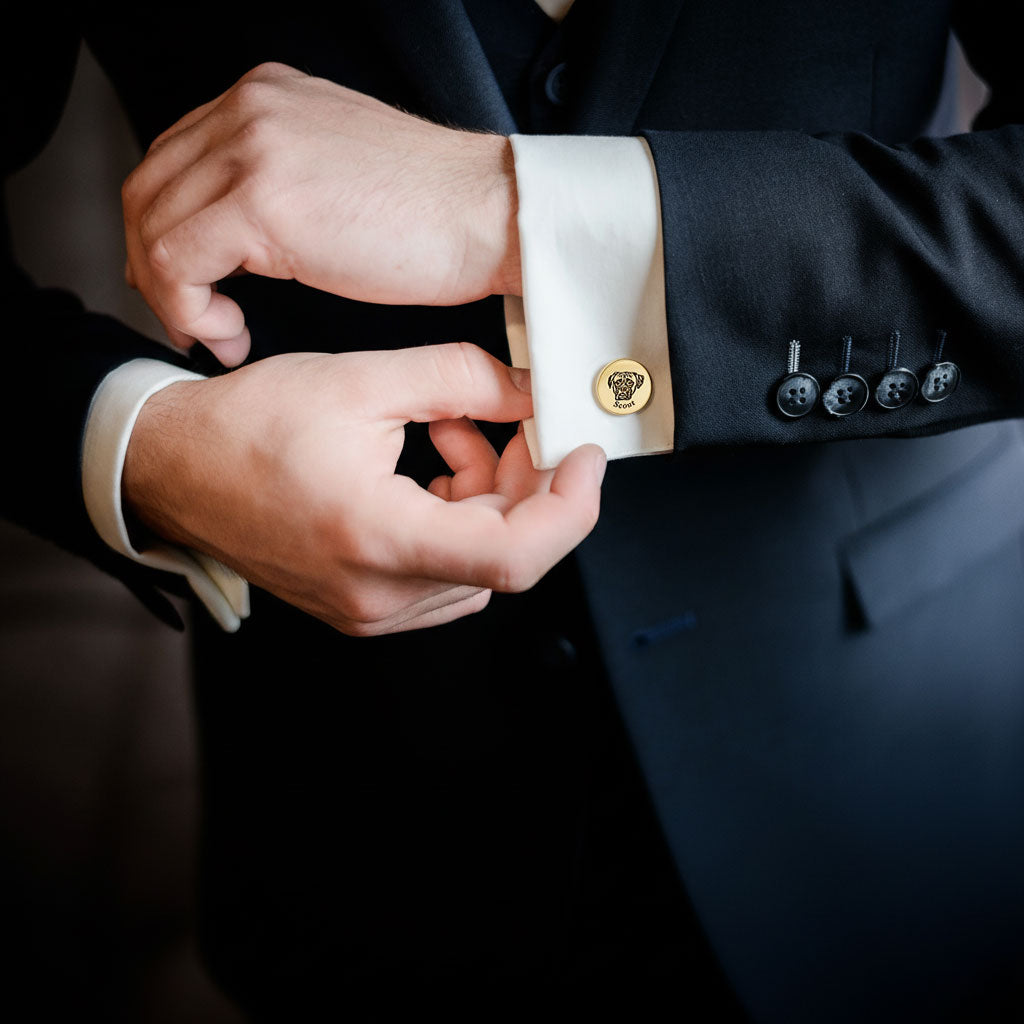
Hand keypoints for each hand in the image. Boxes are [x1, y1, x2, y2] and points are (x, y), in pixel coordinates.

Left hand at [122, 63, 520, 365]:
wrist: (494, 216)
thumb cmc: (439, 215)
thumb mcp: (340, 176)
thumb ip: (282, 184)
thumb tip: (236, 235)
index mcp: (266, 98)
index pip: (174, 160)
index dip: (167, 231)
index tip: (194, 287)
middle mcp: (250, 109)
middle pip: (148, 189)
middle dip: (154, 266)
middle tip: (191, 318)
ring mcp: (253, 148)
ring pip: (152, 226)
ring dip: (173, 296)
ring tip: (217, 334)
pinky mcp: (262, 201)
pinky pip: (176, 261)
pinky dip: (188, 309)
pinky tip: (229, 334)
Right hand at [123, 344, 604, 635]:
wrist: (176, 470)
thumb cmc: (249, 426)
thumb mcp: (362, 380)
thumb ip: (461, 380)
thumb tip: (531, 391)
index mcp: (376, 539)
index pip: (516, 555)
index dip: (571, 507)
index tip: (584, 456)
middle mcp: (378, 594)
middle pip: (504, 552)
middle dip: (525, 482)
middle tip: (507, 419)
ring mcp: (371, 611)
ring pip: (479, 560)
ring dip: (487, 495)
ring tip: (445, 431)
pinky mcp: (366, 607)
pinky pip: (447, 571)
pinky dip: (457, 518)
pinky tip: (429, 468)